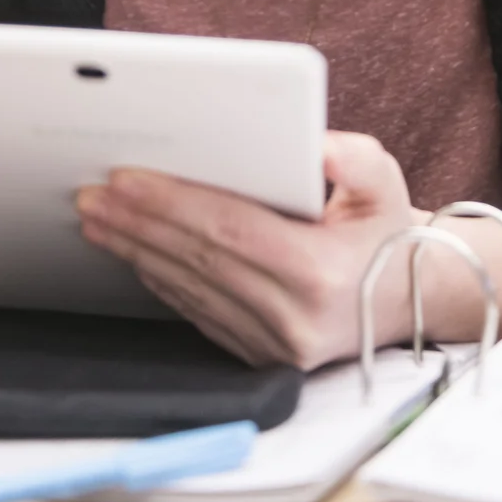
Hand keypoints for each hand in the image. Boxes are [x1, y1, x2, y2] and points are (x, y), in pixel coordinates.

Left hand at [76, 131, 424, 369]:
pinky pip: (196, 312)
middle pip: (197, 259)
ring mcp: (274, 345)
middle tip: (93, 193)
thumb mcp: (384, 179)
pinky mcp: (259, 356)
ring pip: (189, 289)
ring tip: (98, 218)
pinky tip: (133, 252)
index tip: (126, 178)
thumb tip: (313, 145)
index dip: (172, 202)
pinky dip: (159, 280)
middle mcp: (293, 319)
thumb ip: (352, 156)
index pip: (230, 229)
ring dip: (136, 251)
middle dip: (138, 222)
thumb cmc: (388, 230)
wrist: (408, 297)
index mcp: (320, 273)